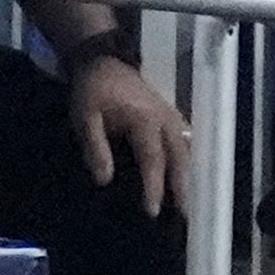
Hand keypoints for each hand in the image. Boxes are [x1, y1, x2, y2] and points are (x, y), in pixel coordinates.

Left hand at [68, 51, 192, 219]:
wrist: (102, 60)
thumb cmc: (93, 90)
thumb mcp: (85, 117)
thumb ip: (96, 148)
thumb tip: (105, 180)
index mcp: (145, 120)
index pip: (154, 160)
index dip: (155, 187)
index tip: (153, 211)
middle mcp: (165, 120)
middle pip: (180, 157)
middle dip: (182, 186)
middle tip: (185, 214)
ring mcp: (170, 115)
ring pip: (186, 149)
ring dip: (188, 174)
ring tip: (189, 200)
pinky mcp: (169, 114)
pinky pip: (184, 139)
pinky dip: (187, 158)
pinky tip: (187, 173)